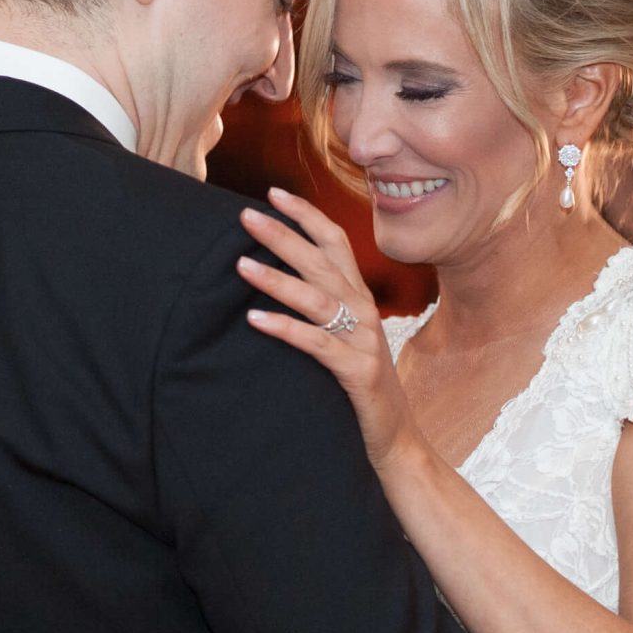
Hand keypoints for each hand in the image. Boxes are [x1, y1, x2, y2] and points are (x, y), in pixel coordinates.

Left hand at [238, 189, 412, 466]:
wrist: (393, 439)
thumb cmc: (358, 387)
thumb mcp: (342, 339)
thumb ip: (320, 310)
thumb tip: (272, 281)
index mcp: (359, 298)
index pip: (335, 242)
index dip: (307, 215)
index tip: (272, 194)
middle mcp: (364, 311)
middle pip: (322, 261)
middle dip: (283, 235)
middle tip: (244, 216)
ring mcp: (364, 340)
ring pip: (318, 298)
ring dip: (277, 279)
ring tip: (239, 265)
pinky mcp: (358, 371)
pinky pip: (317, 344)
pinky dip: (285, 328)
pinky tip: (254, 319)